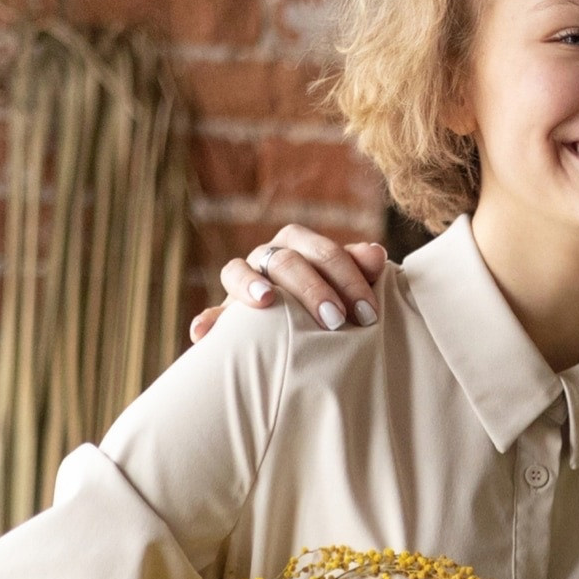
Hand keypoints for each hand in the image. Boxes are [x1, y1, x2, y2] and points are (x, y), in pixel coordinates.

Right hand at [189, 226, 388, 342]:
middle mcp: (268, 255)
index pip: (323, 252)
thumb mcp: (349, 287)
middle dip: (313, 289)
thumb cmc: (335, 302)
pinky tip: (202, 333)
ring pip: (238, 270)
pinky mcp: (226, 311)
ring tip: (265, 301)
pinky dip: (207, 320)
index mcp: (300, 245)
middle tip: (336, 321)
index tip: (368, 313)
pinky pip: (212, 312)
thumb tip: (375, 253)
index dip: (348, 278)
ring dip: (250, 284)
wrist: (304, 330)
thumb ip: (361, 269)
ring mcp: (243, 280)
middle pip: (285, 261)